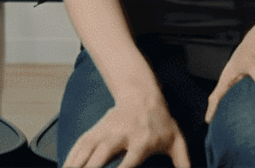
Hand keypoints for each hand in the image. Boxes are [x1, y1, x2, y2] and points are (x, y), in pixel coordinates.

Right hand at [61, 99, 190, 167]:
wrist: (142, 94)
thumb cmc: (161, 122)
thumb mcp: (177, 142)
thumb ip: (184, 164)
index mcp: (141, 142)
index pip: (128, 164)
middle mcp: (120, 136)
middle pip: (101, 156)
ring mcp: (105, 131)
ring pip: (85, 151)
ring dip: (75, 165)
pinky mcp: (95, 130)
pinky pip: (79, 146)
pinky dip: (70, 158)